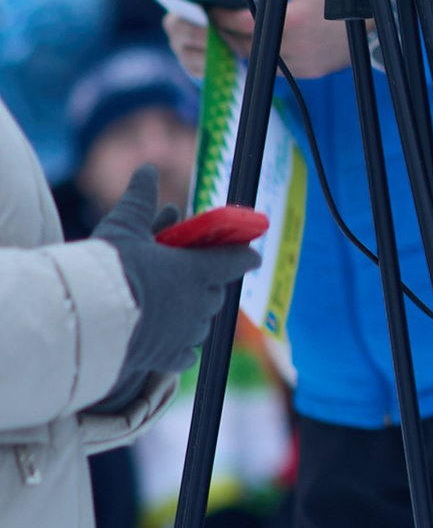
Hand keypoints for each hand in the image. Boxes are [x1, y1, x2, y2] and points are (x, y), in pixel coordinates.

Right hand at [90, 165, 260, 390]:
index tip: (252, 253)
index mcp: (198, 271)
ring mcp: (186, 334)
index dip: (244, 254)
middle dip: (208, 283)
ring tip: (178, 305)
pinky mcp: (167, 358)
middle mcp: (200, 305)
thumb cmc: (108, 269)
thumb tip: (148, 169)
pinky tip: (175, 344)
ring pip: (202, 323)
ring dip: (194, 313)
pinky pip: (185, 354)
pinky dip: (181, 348)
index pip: (237, 261)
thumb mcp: (123, 226)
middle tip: (194, 274)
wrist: (87, 319)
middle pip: (216, 293)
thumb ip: (141, 200)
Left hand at [202, 0, 340, 81]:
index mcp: (293, 20)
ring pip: (258, 60)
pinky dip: (262, 57)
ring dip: (242, 48)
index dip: (222, 16)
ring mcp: (302, 63)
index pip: (242, 22)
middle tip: (213, 24)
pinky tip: (257, 46)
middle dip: (225, 35)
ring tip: (231, 35)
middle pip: (245, 45)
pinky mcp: (309, 72)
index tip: (210, 9)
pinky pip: (275, 68)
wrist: (378, 27)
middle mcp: (295, 46)